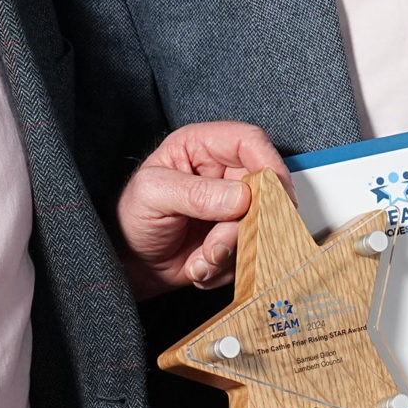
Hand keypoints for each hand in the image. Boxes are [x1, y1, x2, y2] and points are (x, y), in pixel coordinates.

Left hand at [116, 121, 288, 297]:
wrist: (132, 264)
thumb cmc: (133, 218)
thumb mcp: (153, 195)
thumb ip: (196, 193)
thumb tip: (241, 197)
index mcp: (202, 147)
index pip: (250, 142)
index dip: (269, 164)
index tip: (274, 196)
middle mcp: (224, 173)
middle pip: (263, 189)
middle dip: (242, 226)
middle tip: (214, 247)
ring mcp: (233, 206)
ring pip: (259, 226)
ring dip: (229, 251)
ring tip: (198, 259)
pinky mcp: (236, 236)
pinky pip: (250, 251)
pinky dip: (225, 266)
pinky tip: (199, 264)